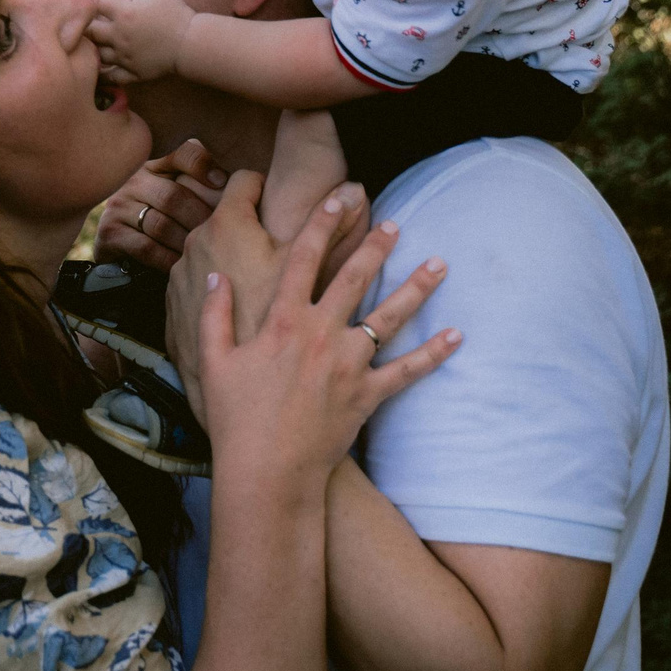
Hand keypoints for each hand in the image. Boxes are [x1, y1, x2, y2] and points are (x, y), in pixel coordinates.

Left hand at [79, 0, 194, 84]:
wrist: (191, 44)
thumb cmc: (175, 14)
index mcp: (124, 13)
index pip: (96, 2)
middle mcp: (118, 36)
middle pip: (89, 30)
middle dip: (81, 23)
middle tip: (77, 19)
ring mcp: (123, 57)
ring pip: (96, 53)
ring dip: (89, 47)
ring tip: (83, 42)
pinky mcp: (132, 73)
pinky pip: (110, 76)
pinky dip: (100, 73)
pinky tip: (96, 68)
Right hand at [94, 140, 228, 270]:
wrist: (122, 248)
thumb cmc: (166, 218)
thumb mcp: (183, 192)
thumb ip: (206, 182)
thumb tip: (250, 178)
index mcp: (155, 163)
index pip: (180, 154)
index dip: (203, 165)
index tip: (224, 182)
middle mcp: (134, 180)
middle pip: (174, 196)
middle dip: (203, 217)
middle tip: (226, 234)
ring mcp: (118, 206)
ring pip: (162, 224)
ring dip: (189, 242)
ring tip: (210, 252)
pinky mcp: (110, 233)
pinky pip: (147, 248)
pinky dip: (170, 259)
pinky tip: (186, 264)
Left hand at [177, 171, 373, 350]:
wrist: (228, 389)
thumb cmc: (275, 324)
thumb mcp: (310, 273)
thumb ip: (331, 228)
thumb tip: (356, 189)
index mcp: (228, 224)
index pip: (246, 180)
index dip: (268, 187)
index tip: (281, 202)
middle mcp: (197, 240)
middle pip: (227, 212)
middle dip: (252, 220)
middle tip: (276, 235)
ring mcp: (181, 271)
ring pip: (211, 247)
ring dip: (233, 254)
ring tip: (260, 276)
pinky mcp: (173, 300)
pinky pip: (198, 278)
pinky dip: (217, 283)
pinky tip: (238, 303)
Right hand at [193, 194, 458, 482]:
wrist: (267, 470)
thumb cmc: (235, 418)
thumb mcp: (213, 362)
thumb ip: (214, 315)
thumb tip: (216, 277)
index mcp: (281, 322)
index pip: (302, 260)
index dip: (320, 225)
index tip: (336, 199)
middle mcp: (319, 334)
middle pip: (354, 279)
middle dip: (376, 247)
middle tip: (396, 224)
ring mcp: (348, 364)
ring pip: (390, 317)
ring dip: (417, 288)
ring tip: (439, 264)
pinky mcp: (367, 395)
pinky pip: (407, 371)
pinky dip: (434, 354)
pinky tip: (457, 335)